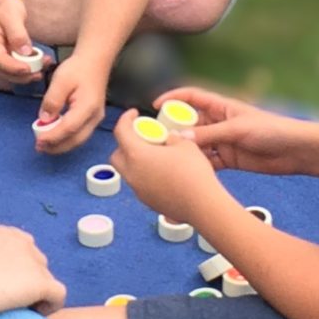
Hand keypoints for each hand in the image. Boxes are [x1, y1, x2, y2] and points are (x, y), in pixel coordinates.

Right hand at [0, 0, 42, 83]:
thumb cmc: (2, 6)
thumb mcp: (11, 15)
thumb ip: (17, 33)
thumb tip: (25, 52)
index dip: (13, 68)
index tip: (28, 69)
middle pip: (4, 71)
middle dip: (22, 76)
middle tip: (39, 74)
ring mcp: (0, 54)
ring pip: (11, 71)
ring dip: (28, 73)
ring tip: (45, 66)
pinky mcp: (8, 54)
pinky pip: (17, 64)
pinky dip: (30, 65)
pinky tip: (44, 61)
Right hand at [0, 210, 66, 318]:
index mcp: (7, 232)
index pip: (23, 247)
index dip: (16, 267)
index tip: (2, 282)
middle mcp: (24, 242)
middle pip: (37, 263)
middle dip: (28, 279)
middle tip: (9, 298)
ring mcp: (34, 262)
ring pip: (47, 279)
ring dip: (38, 293)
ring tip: (20, 309)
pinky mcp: (42, 282)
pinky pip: (58, 295)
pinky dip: (51, 305)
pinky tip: (35, 314)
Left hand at [34, 52, 108, 153]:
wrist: (95, 61)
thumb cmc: (78, 69)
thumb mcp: (61, 80)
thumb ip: (52, 100)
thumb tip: (44, 120)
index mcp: (88, 106)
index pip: (69, 128)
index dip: (53, 137)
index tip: (38, 141)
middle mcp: (95, 117)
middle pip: (76, 140)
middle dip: (56, 147)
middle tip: (38, 147)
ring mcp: (96, 119)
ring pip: (78, 140)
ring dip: (61, 145)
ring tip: (43, 145)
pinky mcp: (92, 119)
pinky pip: (80, 134)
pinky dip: (66, 139)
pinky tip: (54, 137)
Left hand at [109, 108, 223, 224]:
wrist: (201, 204)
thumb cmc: (192, 173)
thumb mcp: (185, 145)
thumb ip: (173, 138)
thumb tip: (171, 138)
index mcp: (136, 155)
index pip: (121, 132)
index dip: (125, 119)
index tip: (133, 114)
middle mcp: (132, 174)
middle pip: (117, 155)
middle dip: (125, 143)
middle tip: (143, 136)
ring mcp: (138, 190)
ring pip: (128, 171)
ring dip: (136, 161)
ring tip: (155, 155)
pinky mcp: (147, 202)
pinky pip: (140, 184)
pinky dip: (145, 175)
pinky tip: (163, 173)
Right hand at [153, 86, 308, 176]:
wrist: (294, 150)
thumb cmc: (270, 129)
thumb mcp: (236, 129)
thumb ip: (209, 135)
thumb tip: (180, 139)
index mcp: (222, 106)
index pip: (192, 97)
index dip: (173, 98)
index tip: (155, 105)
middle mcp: (220, 122)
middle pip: (190, 122)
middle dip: (174, 129)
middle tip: (157, 139)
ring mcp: (223, 140)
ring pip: (197, 144)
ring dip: (186, 149)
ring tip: (169, 157)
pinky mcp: (229, 158)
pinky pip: (208, 160)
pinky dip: (198, 164)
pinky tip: (188, 170)